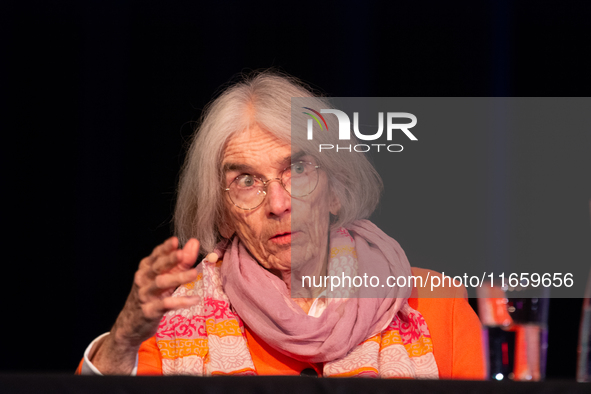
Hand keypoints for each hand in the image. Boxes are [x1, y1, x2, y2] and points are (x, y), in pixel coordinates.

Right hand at [90, 236, 202, 373]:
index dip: (165, 248)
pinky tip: (194, 299)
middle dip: (169, 259)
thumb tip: (194, 242)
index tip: (175, 240)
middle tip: (182, 254)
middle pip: (157, 267)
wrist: (131, 325)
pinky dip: (180, 301)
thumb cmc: (151, 296)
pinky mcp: (149, 311)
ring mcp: (145, 295)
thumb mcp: (165, 278)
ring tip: (194, 273)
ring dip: (177, 278)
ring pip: (160, 283)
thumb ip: (181, 262)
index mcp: (146, 268)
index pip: (156, 255)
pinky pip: (165, 304)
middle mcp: (143, 279)